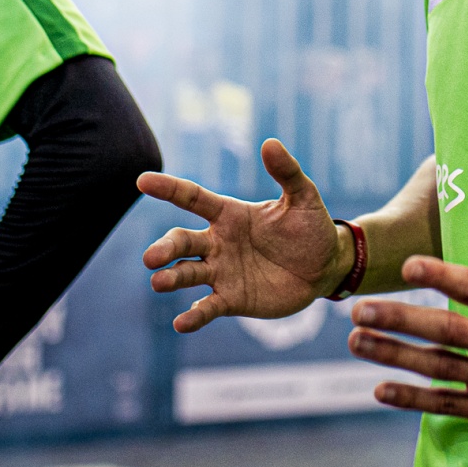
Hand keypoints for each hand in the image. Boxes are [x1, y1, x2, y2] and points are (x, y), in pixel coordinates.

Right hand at [139, 139, 347, 332]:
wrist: (325, 267)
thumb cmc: (310, 227)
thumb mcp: (303, 197)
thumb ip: (287, 172)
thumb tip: (269, 143)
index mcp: (229, 214)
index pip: (192, 198)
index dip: (169, 189)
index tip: (143, 181)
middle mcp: (218, 243)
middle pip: (182, 241)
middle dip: (165, 248)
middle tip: (151, 257)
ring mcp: (222, 272)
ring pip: (188, 273)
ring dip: (172, 278)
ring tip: (159, 282)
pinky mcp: (232, 299)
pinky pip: (208, 308)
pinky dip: (194, 316)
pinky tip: (181, 323)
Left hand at [346, 197, 467, 445]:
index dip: (442, 276)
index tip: (409, 265)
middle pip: (449, 331)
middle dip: (401, 319)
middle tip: (360, 309)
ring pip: (440, 369)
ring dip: (395, 355)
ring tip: (357, 341)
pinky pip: (449, 405)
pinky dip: (413, 399)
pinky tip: (381, 390)